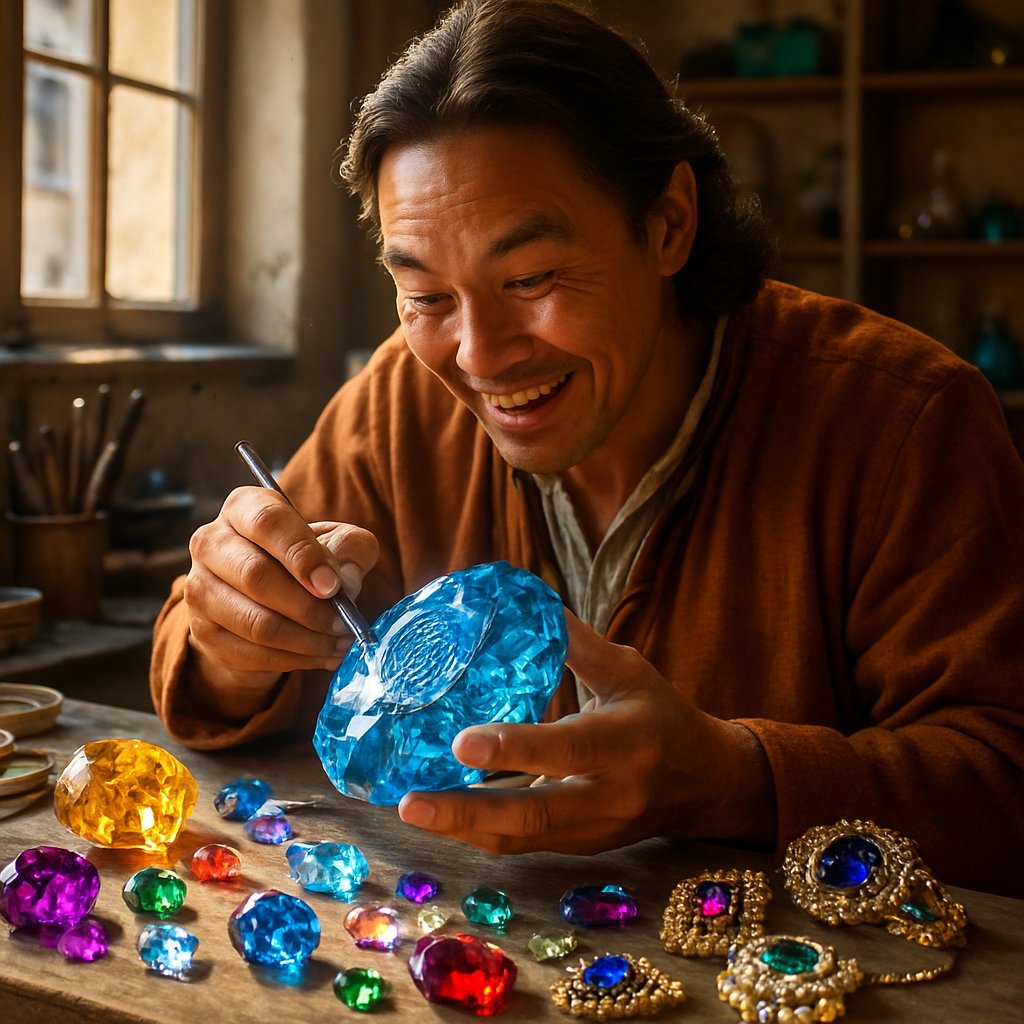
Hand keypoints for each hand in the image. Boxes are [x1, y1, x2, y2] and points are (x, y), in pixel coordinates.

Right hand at [182, 485, 378, 710]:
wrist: (267, 599)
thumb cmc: (306, 560)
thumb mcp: (339, 542)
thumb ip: (350, 549)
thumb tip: (344, 580)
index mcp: (244, 508)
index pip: (268, 523)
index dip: (302, 555)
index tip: (333, 586)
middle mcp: (211, 542)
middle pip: (256, 576)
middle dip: (309, 606)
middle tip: (344, 622)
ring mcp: (199, 589)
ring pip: (255, 622)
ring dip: (307, 639)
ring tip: (340, 642)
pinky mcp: (203, 632)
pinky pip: (253, 653)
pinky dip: (297, 660)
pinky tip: (324, 655)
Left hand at [397, 610, 774, 853]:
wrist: (706, 783)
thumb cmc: (664, 716)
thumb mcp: (629, 671)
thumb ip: (577, 643)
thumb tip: (524, 601)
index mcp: (626, 743)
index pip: (567, 750)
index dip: (515, 748)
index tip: (462, 742)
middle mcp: (610, 796)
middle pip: (533, 816)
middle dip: (466, 813)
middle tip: (409, 802)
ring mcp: (593, 831)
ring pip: (521, 839)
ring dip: (462, 828)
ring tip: (410, 808)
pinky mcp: (578, 846)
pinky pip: (523, 843)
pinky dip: (479, 831)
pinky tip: (441, 813)